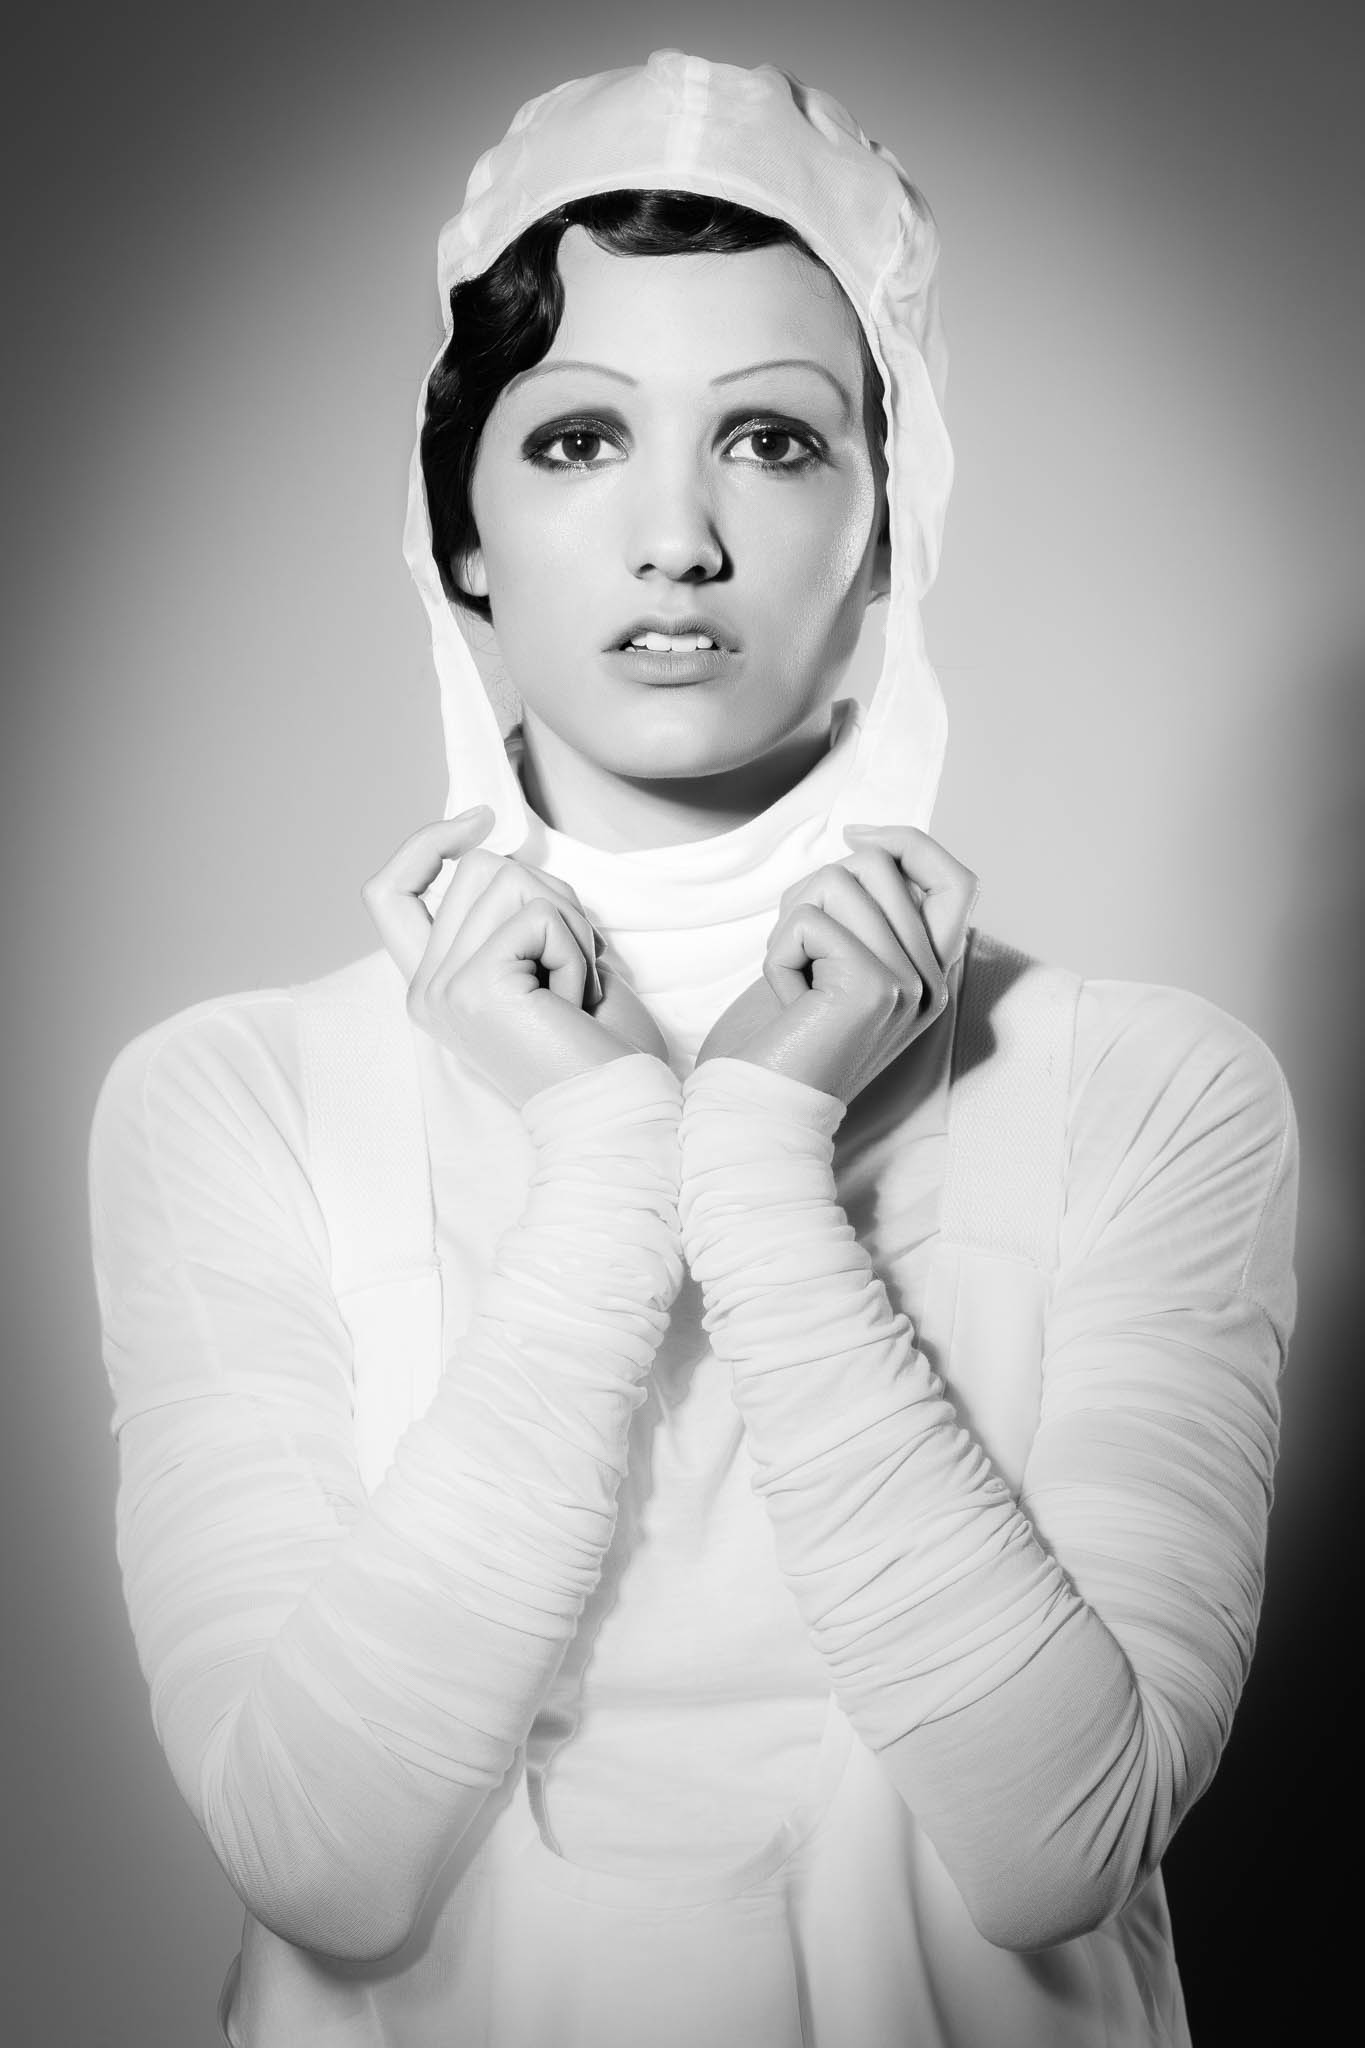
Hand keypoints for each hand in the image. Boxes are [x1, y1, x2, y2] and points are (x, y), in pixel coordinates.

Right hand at [361, 807, 667, 1104]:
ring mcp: (443, 989)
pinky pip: (538, 915)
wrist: (616, 1114)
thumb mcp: (540, 962)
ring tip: (573, 990)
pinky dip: (576, 950)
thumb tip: (491, 840)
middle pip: (478, 868)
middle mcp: (424, 990)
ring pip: (509, 879)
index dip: (426, 843)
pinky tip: (576, 1004)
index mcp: (433, 985)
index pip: (388, 890)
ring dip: (568, 925)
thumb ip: (504, 911)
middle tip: (573, 967)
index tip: (480, 819)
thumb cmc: (597, 1046)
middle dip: (549, 897)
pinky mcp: (474, 987)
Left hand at [695, 825, 977, 1103]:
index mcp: (931, 975)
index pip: (957, 881)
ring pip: (839, 880)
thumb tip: (867, 845)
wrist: (761, 1111)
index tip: (855, 835)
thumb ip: (864, 916)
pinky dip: (778, 954)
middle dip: (812, 895)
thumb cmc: (783, 1040)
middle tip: (799, 957)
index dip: (911, 843)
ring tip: (795, 982)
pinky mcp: (875, 987)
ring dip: (791, 924)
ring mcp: (910, 984)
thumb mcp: (833, 964)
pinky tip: (786, 1002)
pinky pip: (809, 920)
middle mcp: (932, 981)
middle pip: (878, 866)